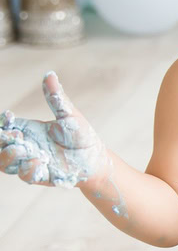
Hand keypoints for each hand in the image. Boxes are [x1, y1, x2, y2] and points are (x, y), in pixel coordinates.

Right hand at [0, 72, 108, 187]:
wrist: (95, 158)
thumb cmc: (80, 135)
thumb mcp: (68, 115)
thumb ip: (56, 98)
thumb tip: (49, 74)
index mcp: (27, 129)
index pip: (4, 126)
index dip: (2, 123)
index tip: (8, 116)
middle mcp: (25, 146)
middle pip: (0, 145)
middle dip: (1, 140)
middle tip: (14, 135)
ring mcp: (30, 162)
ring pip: (5, 163)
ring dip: (9, 156)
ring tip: (21, 149)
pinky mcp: (40, 175)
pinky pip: (26, 175)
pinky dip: (28, 169)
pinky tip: (39, 162)